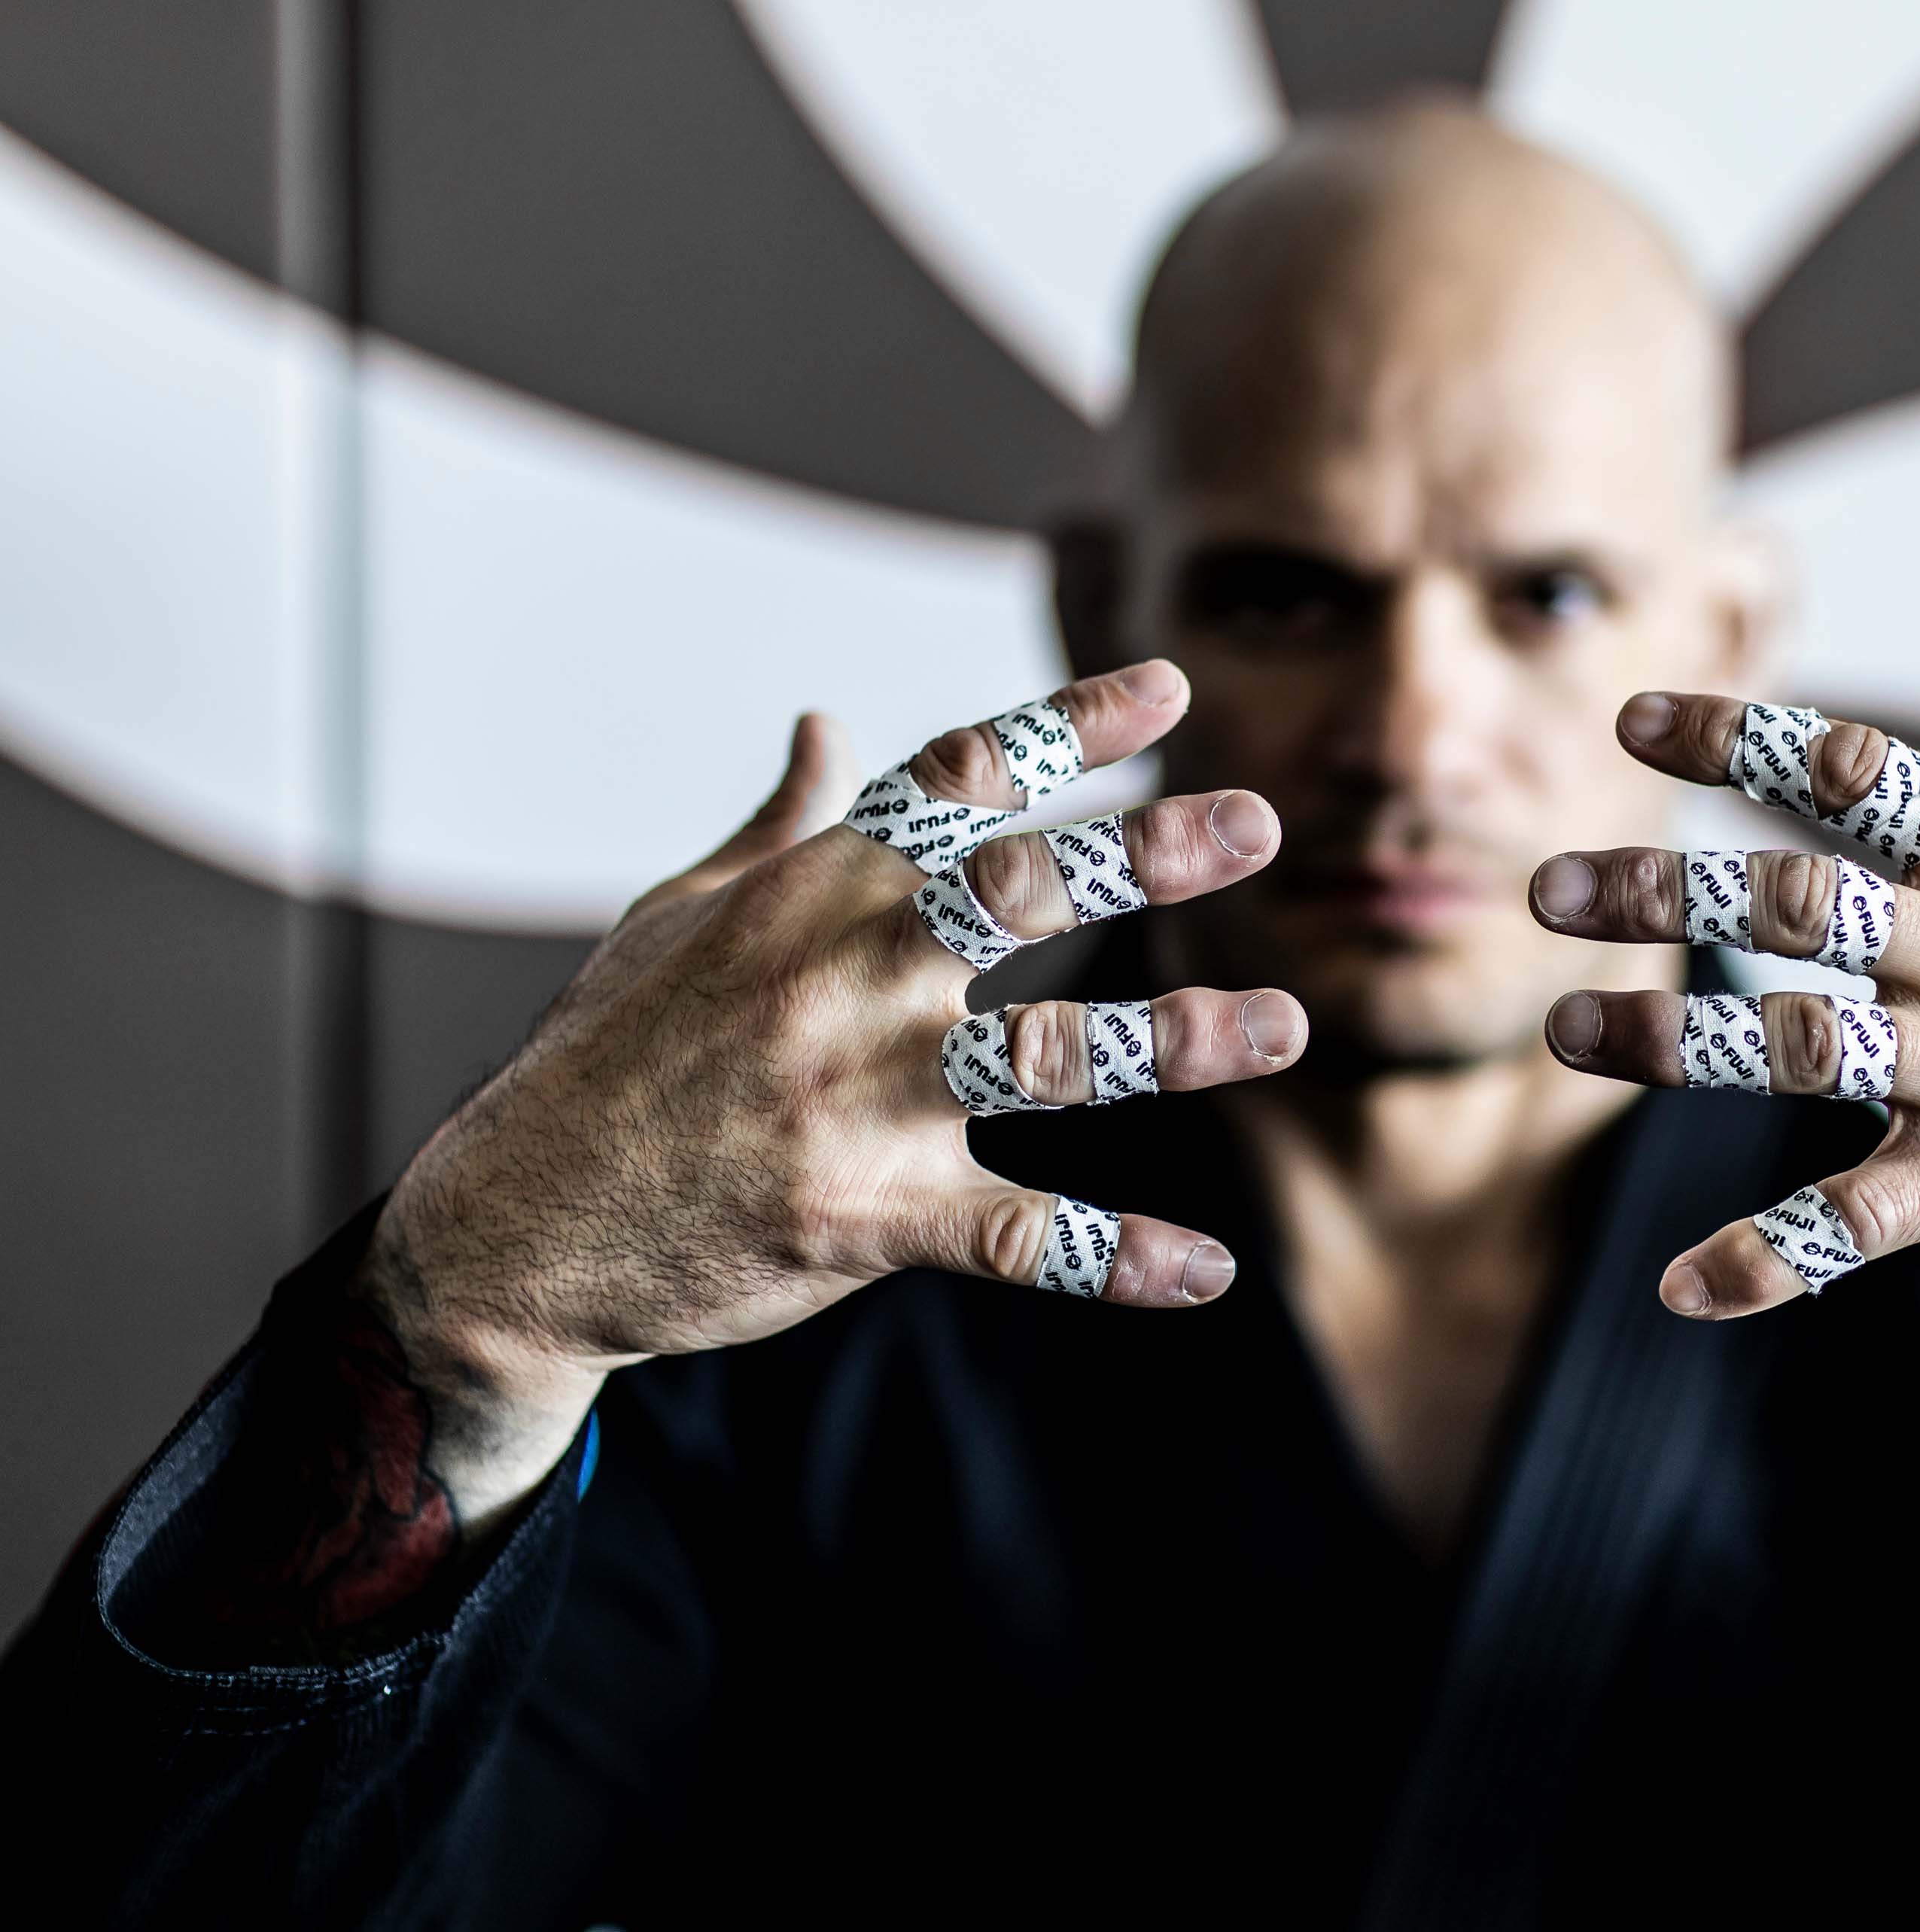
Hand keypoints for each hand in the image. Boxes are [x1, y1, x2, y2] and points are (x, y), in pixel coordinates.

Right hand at [367, 660, 1306, 1516]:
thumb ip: (776, 824)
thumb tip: (823, 723)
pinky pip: (1022, 1237)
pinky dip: (1123, 1257)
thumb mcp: (675, 916)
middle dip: (1150, 852)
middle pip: (1024, 894)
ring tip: (1285, 1026)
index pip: (956, 780)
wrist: (519, 1223)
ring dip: (1179, 1041)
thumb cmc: (608, 1056)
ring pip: (1051, 1058)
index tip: (1170, 689)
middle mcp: (845, 980)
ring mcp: (858, 1102)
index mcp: (811, 895)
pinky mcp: (865, 1219)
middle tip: (1260, 822)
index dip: (1069, 726)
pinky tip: (1212, 1271)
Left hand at [1529, 644, 1919, 1320]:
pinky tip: (1681, 1285)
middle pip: (1801, 902)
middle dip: (1664, 888)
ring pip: (1802, 1046)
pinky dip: (1767, 1258)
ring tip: (1564, 1026)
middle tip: (1548, 883)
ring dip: (1671, 1037)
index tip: (1633, 718)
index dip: (1738, 736)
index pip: (1859, 774)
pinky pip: (1859, 1225)